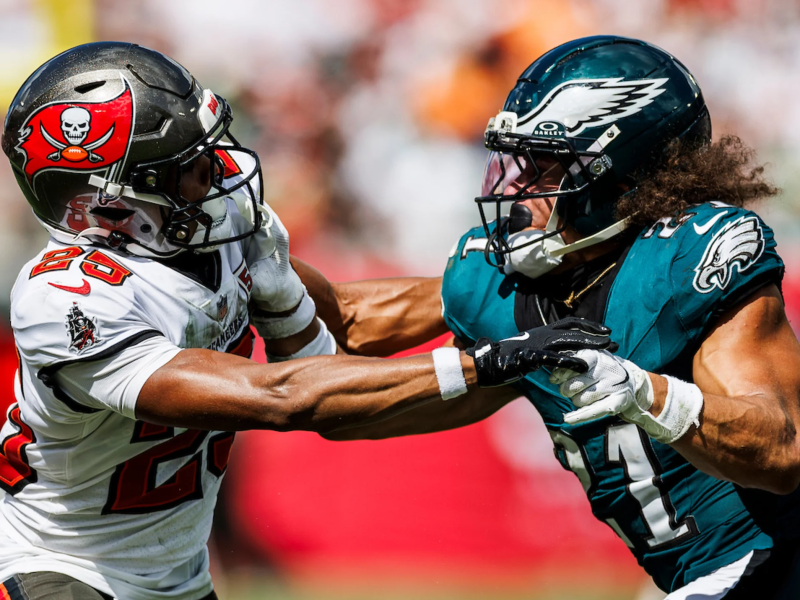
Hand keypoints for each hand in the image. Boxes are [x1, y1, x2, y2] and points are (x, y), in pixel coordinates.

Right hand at [466, 318, 616, 386]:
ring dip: (589, 343)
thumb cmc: (507, 358)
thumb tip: (558, 354)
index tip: (606, 330)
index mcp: (542, 331)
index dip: (589, 325)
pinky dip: (570, 361)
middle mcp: (542, 334)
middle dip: (595, 334)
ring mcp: (536, 344)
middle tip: (614, 339)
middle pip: (574, 330)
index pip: (570, 323)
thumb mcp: (530, 349)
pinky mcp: (530, 357)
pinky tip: (584, 365)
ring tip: (607, 348)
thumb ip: (545, 350)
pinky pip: (554, 358)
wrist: (487, 361)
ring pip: (568, 341)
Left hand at [551, 349, 656, 427]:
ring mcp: (613, 385)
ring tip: (586, 395)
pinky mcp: (617, 401)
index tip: (554, 379)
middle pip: (573, 386)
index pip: (572, 366)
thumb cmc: (602, 370)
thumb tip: (552, 377)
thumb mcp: (588, 361)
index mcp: (596, 356)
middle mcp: (605, 369)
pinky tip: (568, 419)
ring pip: (581, 400)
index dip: (561, 374)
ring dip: (578, 400)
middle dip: (567, 390)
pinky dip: (579, 416)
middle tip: (572, 389)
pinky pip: (593, 411)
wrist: (632, 380)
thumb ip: (569, 366)